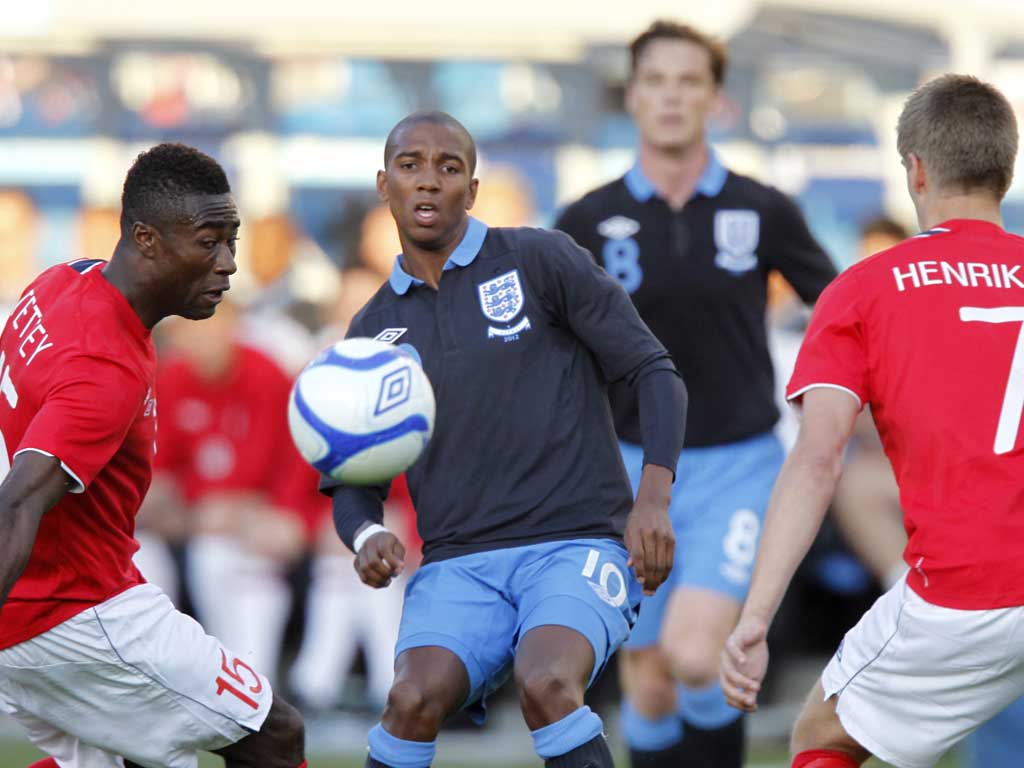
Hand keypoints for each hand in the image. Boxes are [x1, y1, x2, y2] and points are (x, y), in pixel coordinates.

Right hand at [354, 530, 405, 587]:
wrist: (374, 538)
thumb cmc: (390, 545)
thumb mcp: (398, 547)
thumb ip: (399, 558)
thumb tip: (398, 571)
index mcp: (381, 539)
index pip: (384, 550)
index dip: (392, 562)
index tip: (399, 570)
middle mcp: (368, 545)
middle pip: (373, 561)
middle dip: (384, 572)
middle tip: (392, 576)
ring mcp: (360, 554)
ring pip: (365, 570)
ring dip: (378, 580)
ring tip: (388, 582)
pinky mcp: (356, 563)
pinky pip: (362, 577)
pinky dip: (373, 583)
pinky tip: (381, 583)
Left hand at [624, 464, 674, 594]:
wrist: (653, 504)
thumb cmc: (636, 521)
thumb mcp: (628, 532)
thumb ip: (630, 549)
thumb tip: (632, 566)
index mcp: (637, 532)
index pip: (639, 555)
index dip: (640, 570)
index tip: (639, 581)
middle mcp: (651, 534)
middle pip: (652, 562)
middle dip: (650, 580)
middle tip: (647, 592)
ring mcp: (663, 537)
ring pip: (662, 564)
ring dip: (658, 580)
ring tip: (653, 589)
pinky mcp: (672, 539)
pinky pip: (670, 560)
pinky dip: (666, 572)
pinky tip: (661, 579)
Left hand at [720, 615, 769, 711]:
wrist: (755, 632)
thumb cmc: (754, 656)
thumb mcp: (755, 676)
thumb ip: (751, 690)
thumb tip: (751, 705)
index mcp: (728, 677)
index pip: (727, 694)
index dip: (738, 703)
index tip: (754, 707)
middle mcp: (724, 667)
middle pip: (725, 685)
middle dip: (737, 696)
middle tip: (751, 701)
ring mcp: (726, 655)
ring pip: (729, 672)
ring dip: (742, 681)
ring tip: (756, 686)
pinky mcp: (731, 641)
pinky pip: (731, 650)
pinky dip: (736, 656)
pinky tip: (743, 661)